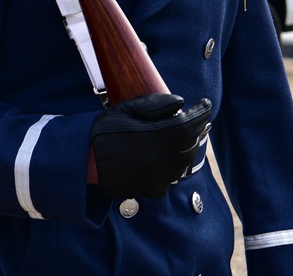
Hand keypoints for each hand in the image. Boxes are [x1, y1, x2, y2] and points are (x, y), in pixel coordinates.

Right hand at [90, 93, 211, 199]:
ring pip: (185, 161)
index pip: (190, 124)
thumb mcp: (124, 110)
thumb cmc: (103, 132)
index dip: (201, 113)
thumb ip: (153, 104)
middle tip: (194, 118)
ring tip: (181, 135)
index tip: (205, 103)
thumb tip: (180, 102)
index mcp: (156, 138)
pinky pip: (173, 175)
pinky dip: (175, 162)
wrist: (86, 162)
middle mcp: (162, 160)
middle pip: (191, 143)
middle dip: (195, 129)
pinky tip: (166, 154)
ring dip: (187, 146)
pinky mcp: (155, 190)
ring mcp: (160, 178)